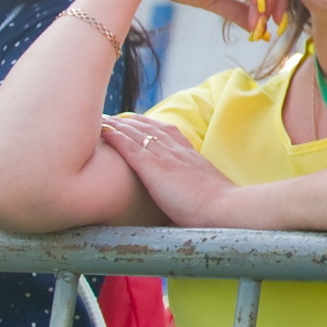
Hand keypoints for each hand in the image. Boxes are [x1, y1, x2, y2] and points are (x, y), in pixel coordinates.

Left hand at [101, 117, 243, 226]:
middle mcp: (178, 151)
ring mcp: (166, 158)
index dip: (152, 126)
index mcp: (191, 157)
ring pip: (138, 134)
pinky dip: (116, 137)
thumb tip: (189, 209)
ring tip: (102, 118)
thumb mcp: (209, 195)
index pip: (168, 133)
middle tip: (115, 116)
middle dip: (132, 121)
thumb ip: (197, 194)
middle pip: (151, 128)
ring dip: (118, 124)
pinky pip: (130, 148)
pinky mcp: (155, 168)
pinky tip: (103, 131)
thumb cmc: (220, 210)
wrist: (224, 208)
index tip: (139, 122)